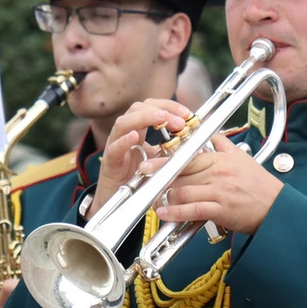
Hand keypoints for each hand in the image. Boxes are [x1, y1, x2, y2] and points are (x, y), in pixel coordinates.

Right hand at [87, 99, 193, 218]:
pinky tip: (134, 136)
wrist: (121, 201)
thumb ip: (172, 149)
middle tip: (180, 120)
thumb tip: (196, 141)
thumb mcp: (160, 160)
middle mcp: (125, 133)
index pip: (152, 107)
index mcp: (138, 130)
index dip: (170, 106)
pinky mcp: (110, 162)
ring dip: (144, 118)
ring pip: (123, 123)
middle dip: (160, 110)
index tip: (188, 114)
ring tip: (161, 118)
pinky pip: (115, 147)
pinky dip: (124, 140)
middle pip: (138, 108)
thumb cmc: (139, 179)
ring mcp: (115, 146)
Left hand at [149, 134, 282, 234]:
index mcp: (220, 159)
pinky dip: (176, 212)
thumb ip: (222, 144)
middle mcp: (217, 173)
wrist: (277, 208)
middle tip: (142, 176)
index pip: (187, 155)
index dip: (166, 158)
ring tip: (153, 198)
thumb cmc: (259, 185)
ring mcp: (218, 191)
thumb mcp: (241, 158)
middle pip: (181, 171)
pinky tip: (164, 213)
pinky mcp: (221, 210)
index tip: (149, 159)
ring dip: (165, 196)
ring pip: (183, 190)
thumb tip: (209, 131)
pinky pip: (193, 209)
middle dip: (159, 174)